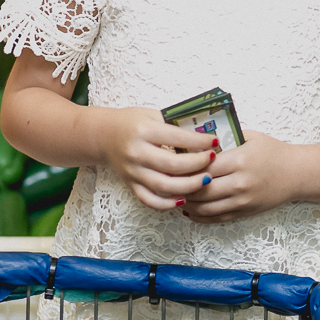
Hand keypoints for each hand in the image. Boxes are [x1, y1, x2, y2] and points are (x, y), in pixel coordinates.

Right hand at [93, 107, 215, 211]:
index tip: (214, 142)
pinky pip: (149, 200)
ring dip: (189, 186)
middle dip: (198, 164)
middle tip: (213, 161)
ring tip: (205, 180)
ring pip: (164, 186)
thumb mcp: (153, 115)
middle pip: (173, 165)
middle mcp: (137, 153)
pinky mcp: (130, 184)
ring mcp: (133, 172)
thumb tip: (204, 134)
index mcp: (144, 131)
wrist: (104, 135)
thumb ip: (175, 124)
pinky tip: (183, 199)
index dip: (200, 141)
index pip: (177, 138)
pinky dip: (167, 204)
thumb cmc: (132, 122)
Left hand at [182, 131, 296, 223]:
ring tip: (177, 195)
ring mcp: (242, 201)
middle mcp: (240, 183)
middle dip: (181, 187)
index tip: (173, 164)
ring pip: (204, 208)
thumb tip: (196, 140)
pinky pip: (215, 218)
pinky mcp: (244, 213)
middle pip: (200, 190)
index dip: (185, 168)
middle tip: (169, 182)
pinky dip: (199, 216)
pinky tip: (190, 208)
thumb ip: (225, 139)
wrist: (297, 174)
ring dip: (187, 203)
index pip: (203, 168)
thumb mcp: (250, 137)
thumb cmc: (273, 152)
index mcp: (240, 161)